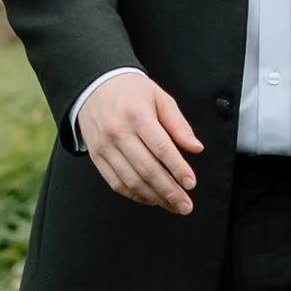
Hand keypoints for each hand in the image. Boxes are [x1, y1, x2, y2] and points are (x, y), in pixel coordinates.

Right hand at [78, 70, 201, 214]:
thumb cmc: (131, 91)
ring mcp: (105, 146)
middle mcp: (118, 132)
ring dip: (154, 197)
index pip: (161, 148)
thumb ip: (179, 124)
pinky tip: (150, 198)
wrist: (95, 85)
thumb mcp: (160, 98)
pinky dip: (134, 194)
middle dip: (169, 191)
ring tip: (172, 205)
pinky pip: (115, 182)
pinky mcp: (96, 157)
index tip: (191, 183)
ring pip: (131, 180)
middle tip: (185, 205)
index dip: (177, 168)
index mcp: (137, 115)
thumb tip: (196, 148)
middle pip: (147, 169)